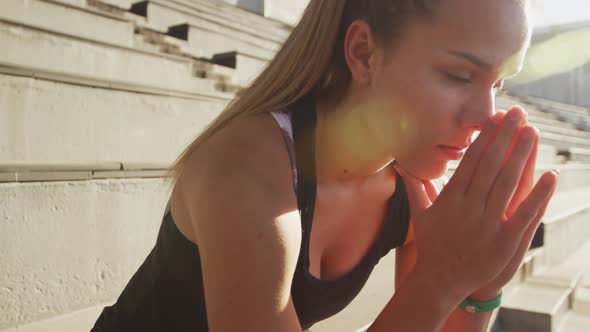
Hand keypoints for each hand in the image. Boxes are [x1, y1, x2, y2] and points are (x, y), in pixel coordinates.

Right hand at [394, 107, 558, 301]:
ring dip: (521, 155)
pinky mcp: (504, 241)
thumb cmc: (431, 245)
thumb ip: (414, 186)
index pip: (471, 161)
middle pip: (490, 166)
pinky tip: (551, 174)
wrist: (440, 280)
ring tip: (531, 131)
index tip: (495, 118)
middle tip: (517, 112)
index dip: (485, 138)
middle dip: (505, 137)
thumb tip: (399, 165)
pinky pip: (524, 213)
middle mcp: (469, 207)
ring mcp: (487, 224)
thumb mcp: (419, 214)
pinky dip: (538, 194)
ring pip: (507, 183)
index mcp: (451, 198)